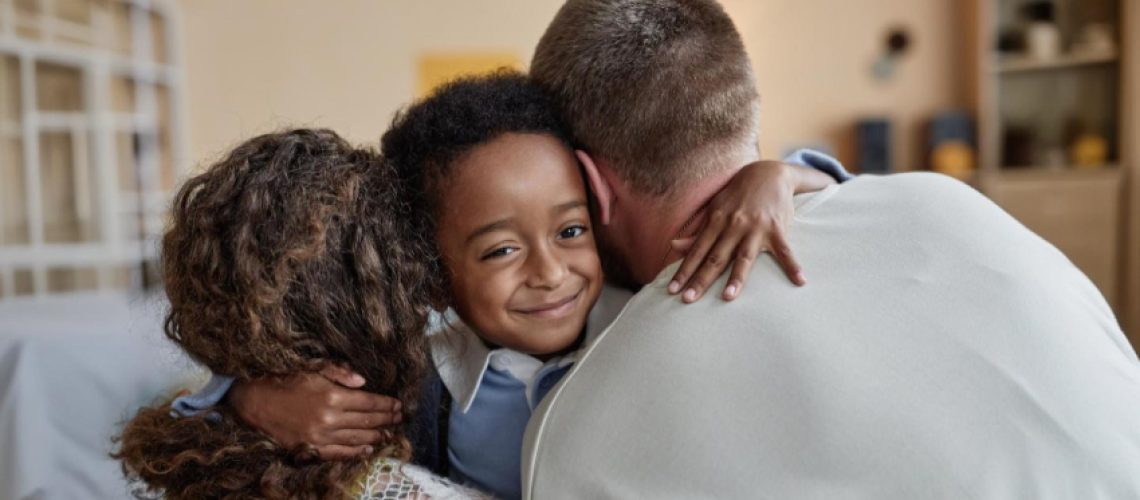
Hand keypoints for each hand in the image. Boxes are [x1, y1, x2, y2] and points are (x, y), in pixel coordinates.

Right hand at [228, 365, 402, 459]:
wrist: (256, 402)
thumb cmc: (285, 381)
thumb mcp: (313, 369)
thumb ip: (340, 373)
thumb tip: (363, 381)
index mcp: (333, 396)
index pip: (369, 402)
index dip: (386, 404)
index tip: (398, 404)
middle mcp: (330, 419)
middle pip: (367, 421)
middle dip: (386, 420)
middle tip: (399, 418)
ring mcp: (321, 436)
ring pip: (357, 438)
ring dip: (376, 436)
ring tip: (389, 433)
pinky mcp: (311, 448)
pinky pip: (339, 453)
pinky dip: (356, 452)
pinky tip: (368, 449)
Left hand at [668, 161, 833, 302]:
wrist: (768, 173)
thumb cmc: (737, 195)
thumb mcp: (715, 209)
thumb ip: (698, 231)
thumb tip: (674, 245)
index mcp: (716, 222)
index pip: (697, 251)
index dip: (684, 271)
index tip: (672, 289)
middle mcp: (734, 226)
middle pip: (715, 258)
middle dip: (700, 279)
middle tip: (687, 300)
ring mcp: (756, 228)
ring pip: (744, 257)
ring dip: (736, 278)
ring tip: (728, 297)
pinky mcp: (777, 229)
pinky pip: (785, 251)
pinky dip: (793, 265)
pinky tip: (800, 281)